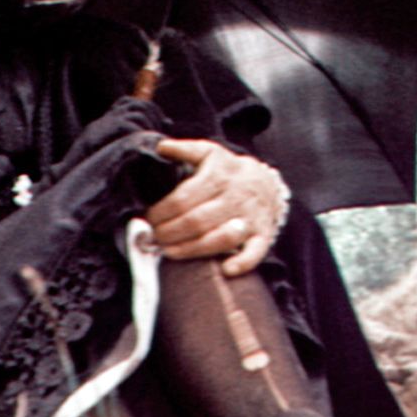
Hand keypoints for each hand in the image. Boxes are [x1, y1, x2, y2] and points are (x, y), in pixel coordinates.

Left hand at [146, 138, 287, 275]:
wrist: (267, 183)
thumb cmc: (228, 170)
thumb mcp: (209, 153)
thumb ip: (185, 149)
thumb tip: (161, 148)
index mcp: (218, 177)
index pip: (183, 198)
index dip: (162, 212)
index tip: (149, 218)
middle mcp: (234, 198)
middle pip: (196, 221)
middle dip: (169, 233)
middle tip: (154, 238)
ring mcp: (249, 218)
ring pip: (218, 239)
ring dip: (191, 250)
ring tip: (169, 252)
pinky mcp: (262, 235)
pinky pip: (255, 252)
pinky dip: (242, 263)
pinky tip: (225, 269)